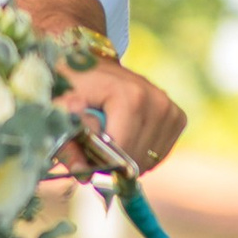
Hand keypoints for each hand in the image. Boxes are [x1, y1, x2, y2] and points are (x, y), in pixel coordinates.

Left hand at [68, 58, 185, 176]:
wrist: (93, 64)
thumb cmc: (72, 85)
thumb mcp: (59, 109)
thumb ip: (66, 142)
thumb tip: (82, 173)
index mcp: (130, 95)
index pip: (122, 150)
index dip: (99, 161)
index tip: (82, 154)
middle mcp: (157, 101)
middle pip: (135, 159)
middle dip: (111, 162)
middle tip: (92, 145)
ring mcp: (170, 109)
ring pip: (147, 161)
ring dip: (125, 159)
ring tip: (108, 137)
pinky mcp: (177, 117)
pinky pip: (158, 155)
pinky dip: (139, 154)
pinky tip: (125, 136)